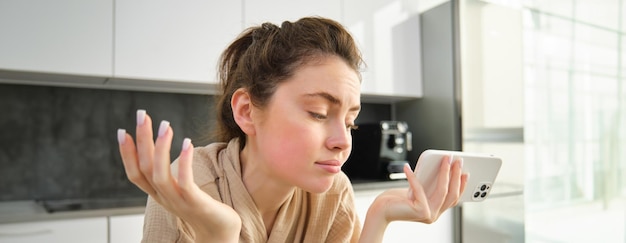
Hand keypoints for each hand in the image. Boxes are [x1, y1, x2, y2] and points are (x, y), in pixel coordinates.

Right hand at [117, 110, 240, 241]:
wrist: (219, 234)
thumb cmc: (203, 209)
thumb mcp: (180, 191)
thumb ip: (169, 176)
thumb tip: (162, 152)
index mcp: (159, 194)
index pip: (135, 173)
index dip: (126, 154)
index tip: (121, 131)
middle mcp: (165, 198)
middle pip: (145, 168)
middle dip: (141, 140)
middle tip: (142, 115)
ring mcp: (179, 201)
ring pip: (160, 174)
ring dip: (161, 148)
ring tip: (165, 125)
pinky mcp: (196, 203)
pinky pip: (185, 182)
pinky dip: (184, 162)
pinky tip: (187, 142)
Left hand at [375, 156, 467, 223]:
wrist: (380, 210)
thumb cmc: (396, 199)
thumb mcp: (416, 189)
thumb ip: (428, 184)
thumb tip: (441, 167)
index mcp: (435, 211)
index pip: (453, 198)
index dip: (461, 185)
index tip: (465, 172)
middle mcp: (434, 215)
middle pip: (451, 193)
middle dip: (456, 175)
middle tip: (457, 160)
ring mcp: (429, 215)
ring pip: (442, 191)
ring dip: (445, 173)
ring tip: (444, 160)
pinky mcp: (420, 211)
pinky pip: (420, 189)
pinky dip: (414, 176)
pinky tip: (408, 167)